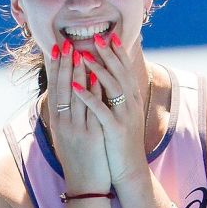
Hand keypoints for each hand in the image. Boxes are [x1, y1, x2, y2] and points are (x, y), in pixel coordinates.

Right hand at [45, 38, 110, 193]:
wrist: (85, 187)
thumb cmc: (78, 161)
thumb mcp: (67, 137)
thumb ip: (67, 116)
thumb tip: (67, 96)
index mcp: (57, 123)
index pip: (53, 89)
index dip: (54, 68)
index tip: (55, 49)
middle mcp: (63, 124)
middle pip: (62, 88)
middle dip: (64, 64)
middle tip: (66, 43)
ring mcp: (77, 130)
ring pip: (76, 96)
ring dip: (78, 72)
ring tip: (80, 51)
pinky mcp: (92, 136)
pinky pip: (92, 109)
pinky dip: (94, 92)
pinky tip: (97, 77)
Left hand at [71, 33, 148, 185]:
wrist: (129, 170)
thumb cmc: (120, 143)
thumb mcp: (120, 117)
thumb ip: (115, 100)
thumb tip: (104, 82)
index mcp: (131, 100)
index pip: (125, 71)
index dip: (118, 53)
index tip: (109, 37)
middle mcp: (130, 105)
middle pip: (120, 73)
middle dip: (109, 54)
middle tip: (99, 37)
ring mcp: (124, 116)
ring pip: (112, 87)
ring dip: (97, 69)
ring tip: (83, 55)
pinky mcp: (115, 129)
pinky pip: (100, 109)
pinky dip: (88, 96)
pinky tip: (75, 86)